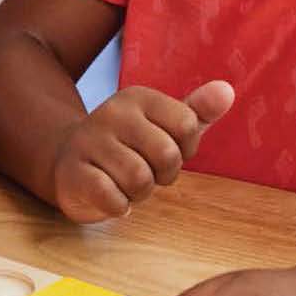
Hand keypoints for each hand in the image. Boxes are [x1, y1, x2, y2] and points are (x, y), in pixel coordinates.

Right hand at [51, 80, 232, 221]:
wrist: (67, 162)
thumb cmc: (128, 147)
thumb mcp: (163, 126)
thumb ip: (197, 111)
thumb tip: (228, 90)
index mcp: (138, 97)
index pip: (188, 125)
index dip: (183, 149)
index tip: (162, 150)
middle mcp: (112, 112)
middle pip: (167, 155)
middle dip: (161, 175)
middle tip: (143, 170)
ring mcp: (89, 141)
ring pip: (139, 179)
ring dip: (138, 192)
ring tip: (123, 182)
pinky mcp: (74, 172)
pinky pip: (113, 199)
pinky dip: (118, 206)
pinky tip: (107, 195)